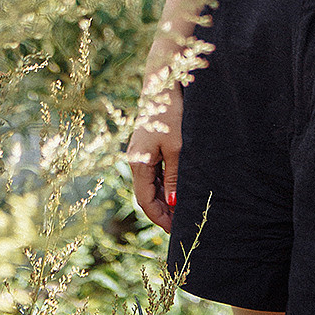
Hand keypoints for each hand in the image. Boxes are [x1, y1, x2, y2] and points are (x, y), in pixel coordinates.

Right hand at [128, 79, 180, 232]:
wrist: (162, 84)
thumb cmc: (170, 115)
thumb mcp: (176, 148)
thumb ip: (174, 176)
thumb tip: (173, 202)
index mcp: (138, 163)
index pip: (144, 200)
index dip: (158, 217)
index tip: (173, 230)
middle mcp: (135, 160)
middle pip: (145, 193)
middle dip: (161, 210)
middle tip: (179, 225)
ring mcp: (140, 152)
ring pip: (150, 183)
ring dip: (162, 197)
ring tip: (180, 211)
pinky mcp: (147, 145)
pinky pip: (153, 171)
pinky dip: (163, 183)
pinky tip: (176, 189)